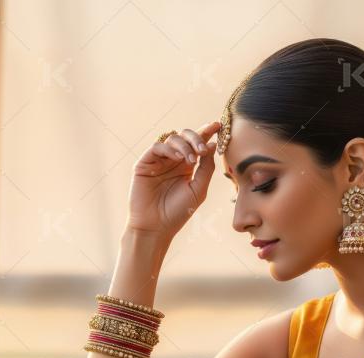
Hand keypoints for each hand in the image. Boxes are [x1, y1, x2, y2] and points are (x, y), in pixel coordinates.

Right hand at [126, 122, 220, 240]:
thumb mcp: (199, 189)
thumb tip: (212, 144)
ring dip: (185, 145)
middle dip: (196, 138)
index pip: (197, 144)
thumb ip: (206, 168)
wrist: (156, 227)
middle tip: (203, 148)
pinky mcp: (145, 163)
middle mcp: (173, 160)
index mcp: (187, 166)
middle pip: (185, 136)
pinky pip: (157, 147)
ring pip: (172, 139)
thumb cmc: (178, 212)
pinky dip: (169, 148)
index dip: (207, 132)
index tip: (218, 125)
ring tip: (191, 159)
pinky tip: (178, 157)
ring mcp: (159, 161)